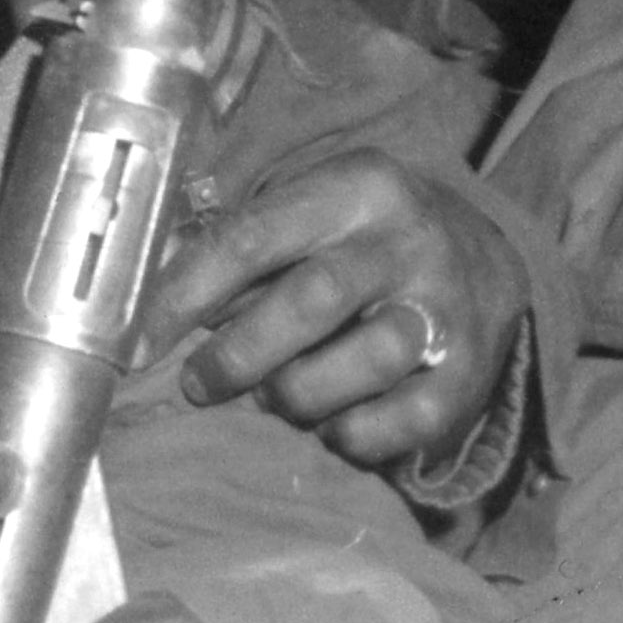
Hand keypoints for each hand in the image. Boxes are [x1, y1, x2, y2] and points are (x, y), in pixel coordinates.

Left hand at [144, 151, 522, 476]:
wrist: (484, 258)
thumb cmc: (361, 241)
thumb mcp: (313, 213)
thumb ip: (241, 252)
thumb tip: (151, 313)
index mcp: (357, 188)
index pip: (254, 237)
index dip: (186, 293)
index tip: (137, 344)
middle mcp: (407, 242)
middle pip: (311, 302)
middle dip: (239, 354)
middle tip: (199, 383)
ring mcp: (446, 308)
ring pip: (360, 364)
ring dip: (297, 395)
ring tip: (275, 397)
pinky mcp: (469, 373)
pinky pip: (400, 423)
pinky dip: (352, 434)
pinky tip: (332, 423)